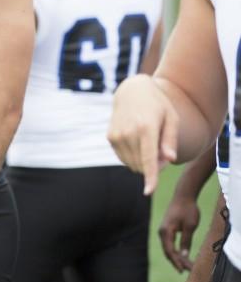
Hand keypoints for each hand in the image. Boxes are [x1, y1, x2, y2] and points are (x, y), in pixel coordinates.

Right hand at [108, 75, 177, 194]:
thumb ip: (171, 140)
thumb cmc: (157, 105)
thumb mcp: (171, 118)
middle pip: (142, 165)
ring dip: (143, 163)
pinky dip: (134, 158)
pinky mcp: (110, 137)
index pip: (148, 158)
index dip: (150, 176)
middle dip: (154, 167)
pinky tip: (139, 143)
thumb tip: (169, 159)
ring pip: (132, 164)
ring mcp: (117, 135)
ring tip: (151, 147)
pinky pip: (124, 159)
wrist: (132, 91)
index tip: (149, 191)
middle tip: (163, 153)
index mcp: (146, 127)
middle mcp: (128, 132)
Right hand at [158, 194, 200, 271]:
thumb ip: (186, 241)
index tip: (184, 270)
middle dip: (176, 261)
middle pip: (167, 251)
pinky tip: (181, 255)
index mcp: (166, 231)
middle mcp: (162, 231)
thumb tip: (183, 255)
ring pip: (167, 247)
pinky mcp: (166, 228)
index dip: (177, 261)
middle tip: (186, 270)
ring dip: (176, 256)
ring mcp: (163, 230)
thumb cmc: (187, 210)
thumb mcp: (190, 226)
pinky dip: (174, 250)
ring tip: (185, 265)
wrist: (183, 196)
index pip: (170, 251)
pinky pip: (169, 243)